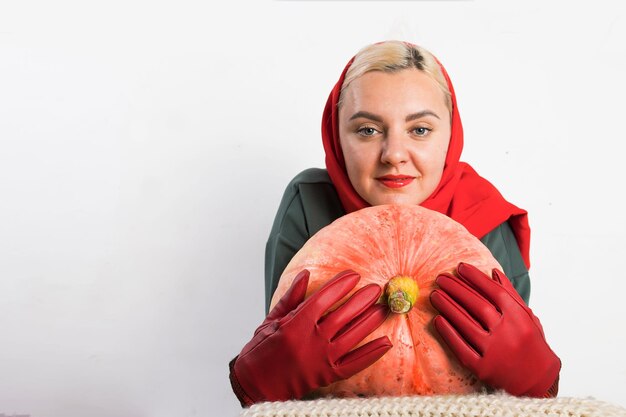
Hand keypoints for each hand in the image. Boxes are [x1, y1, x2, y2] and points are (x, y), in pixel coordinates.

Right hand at [230, 269, 391, 404]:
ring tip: (383, 308)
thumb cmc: (262, 349)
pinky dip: (372, 353)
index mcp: (296, 324)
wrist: (256, 384)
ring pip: (353, 336)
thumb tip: (305, 275)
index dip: (340, 285)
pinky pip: (355, 364)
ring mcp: (322, 359)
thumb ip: (291, 298)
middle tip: (375, 289)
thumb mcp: (272, 320)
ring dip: (370, 321)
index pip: (323, 299)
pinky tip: (386, 342)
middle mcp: (311, 341)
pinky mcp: (328, 375)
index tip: (353, 275)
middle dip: (361, 300)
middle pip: (343, 316)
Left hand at [430, 263, 560, 396]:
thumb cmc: (531, 344)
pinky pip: (460, 348)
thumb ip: (510, 295)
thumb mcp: (527, 317)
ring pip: (465, 324)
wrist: (538, 382)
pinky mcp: (482, 369)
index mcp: (519, 319)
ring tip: (435, 294)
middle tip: (441, 278)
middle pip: (477, 305)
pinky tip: (437, 320)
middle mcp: (507, 334)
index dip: (476, 278)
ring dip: (447, 307)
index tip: (460, 267)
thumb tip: (493, 272)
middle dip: (456, 289)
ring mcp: (494, 352)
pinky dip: (448, 333)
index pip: (494, 292)